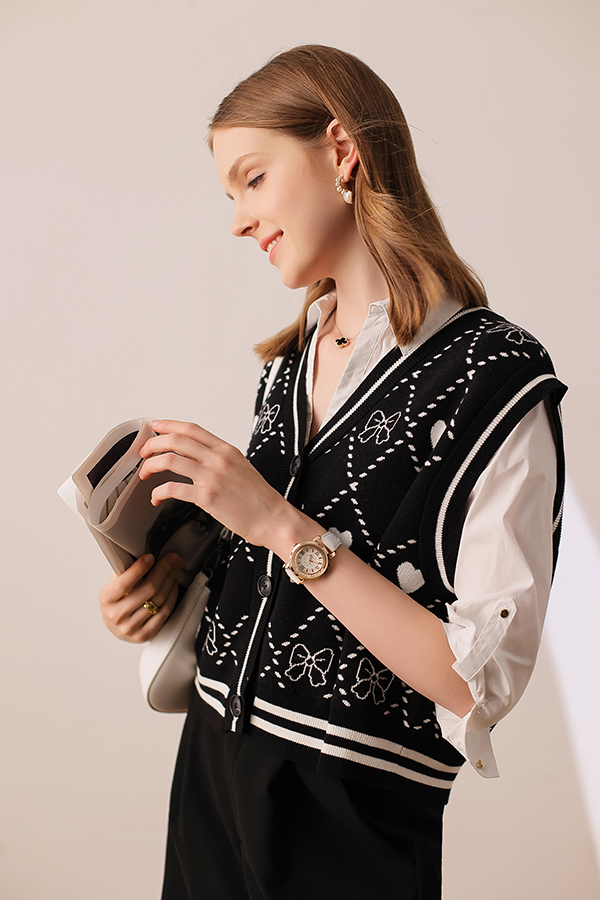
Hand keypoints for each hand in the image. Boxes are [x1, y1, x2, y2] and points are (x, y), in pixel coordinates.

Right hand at [99, 553, 182, 642]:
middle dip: (164, 570)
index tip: (150, 557)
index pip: (123, 583)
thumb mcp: (114, 584)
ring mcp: (131, 627)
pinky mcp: (145, 634)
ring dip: (171, 580)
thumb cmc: (117, 600)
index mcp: (107, 599)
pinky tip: (173, 584)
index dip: (138, 569)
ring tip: (175, 568)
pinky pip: (164, 611)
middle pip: (148, 590)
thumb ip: (125, 570)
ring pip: (159, 599)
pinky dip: (172, 595)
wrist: (116, 627)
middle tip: (173, 558)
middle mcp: (117, 615)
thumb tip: (143, 551)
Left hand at [138, 420, 291, 547]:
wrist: (274, 519)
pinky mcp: (207, 497)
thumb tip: (199, 457)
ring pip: (169, 460)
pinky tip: (156, 499)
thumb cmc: (261, 499)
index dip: (169, 425)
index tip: (156, 426)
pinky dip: (157, 493)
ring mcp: (211, 477)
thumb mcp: (243, 467)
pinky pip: (171, 489)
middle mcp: (218, 459)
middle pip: (176, 440)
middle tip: (144, 453)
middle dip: (153, 444)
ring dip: (150, 466)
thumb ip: (221, 459)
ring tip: (145, 474)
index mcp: (226, 450)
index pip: (192, 429)